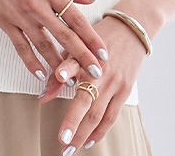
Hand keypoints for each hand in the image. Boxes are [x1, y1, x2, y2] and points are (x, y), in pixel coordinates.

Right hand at [0, 0, 109, 84]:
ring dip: (58, 65)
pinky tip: (40, 74)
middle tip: (95, 75)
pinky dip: (31, 62)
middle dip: (82, 57)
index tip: (103, 53)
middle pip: (64, 36)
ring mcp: (20, 15)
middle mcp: (37, 4)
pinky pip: (20, 46)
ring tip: (70, 81)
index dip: (91, 38)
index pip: (76, 18)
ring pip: (43, 45)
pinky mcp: (4, 21)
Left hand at [38, 15, 147, 151]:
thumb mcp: (77, 45)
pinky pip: (112, 116)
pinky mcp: (125, 90)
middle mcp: (100, 70)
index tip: (45, 98)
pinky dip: (100, 131)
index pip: (70, 68)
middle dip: (73, 124)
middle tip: (63, 143)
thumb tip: (43, 97)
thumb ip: (61, 69)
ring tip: (71, 148)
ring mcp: (114, 82)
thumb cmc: (99, 38)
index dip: (59, 81)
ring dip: (84, 134)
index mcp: (85, 54)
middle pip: (87, 101)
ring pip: (99, 114)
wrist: (131, 30)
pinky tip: (89, 140)